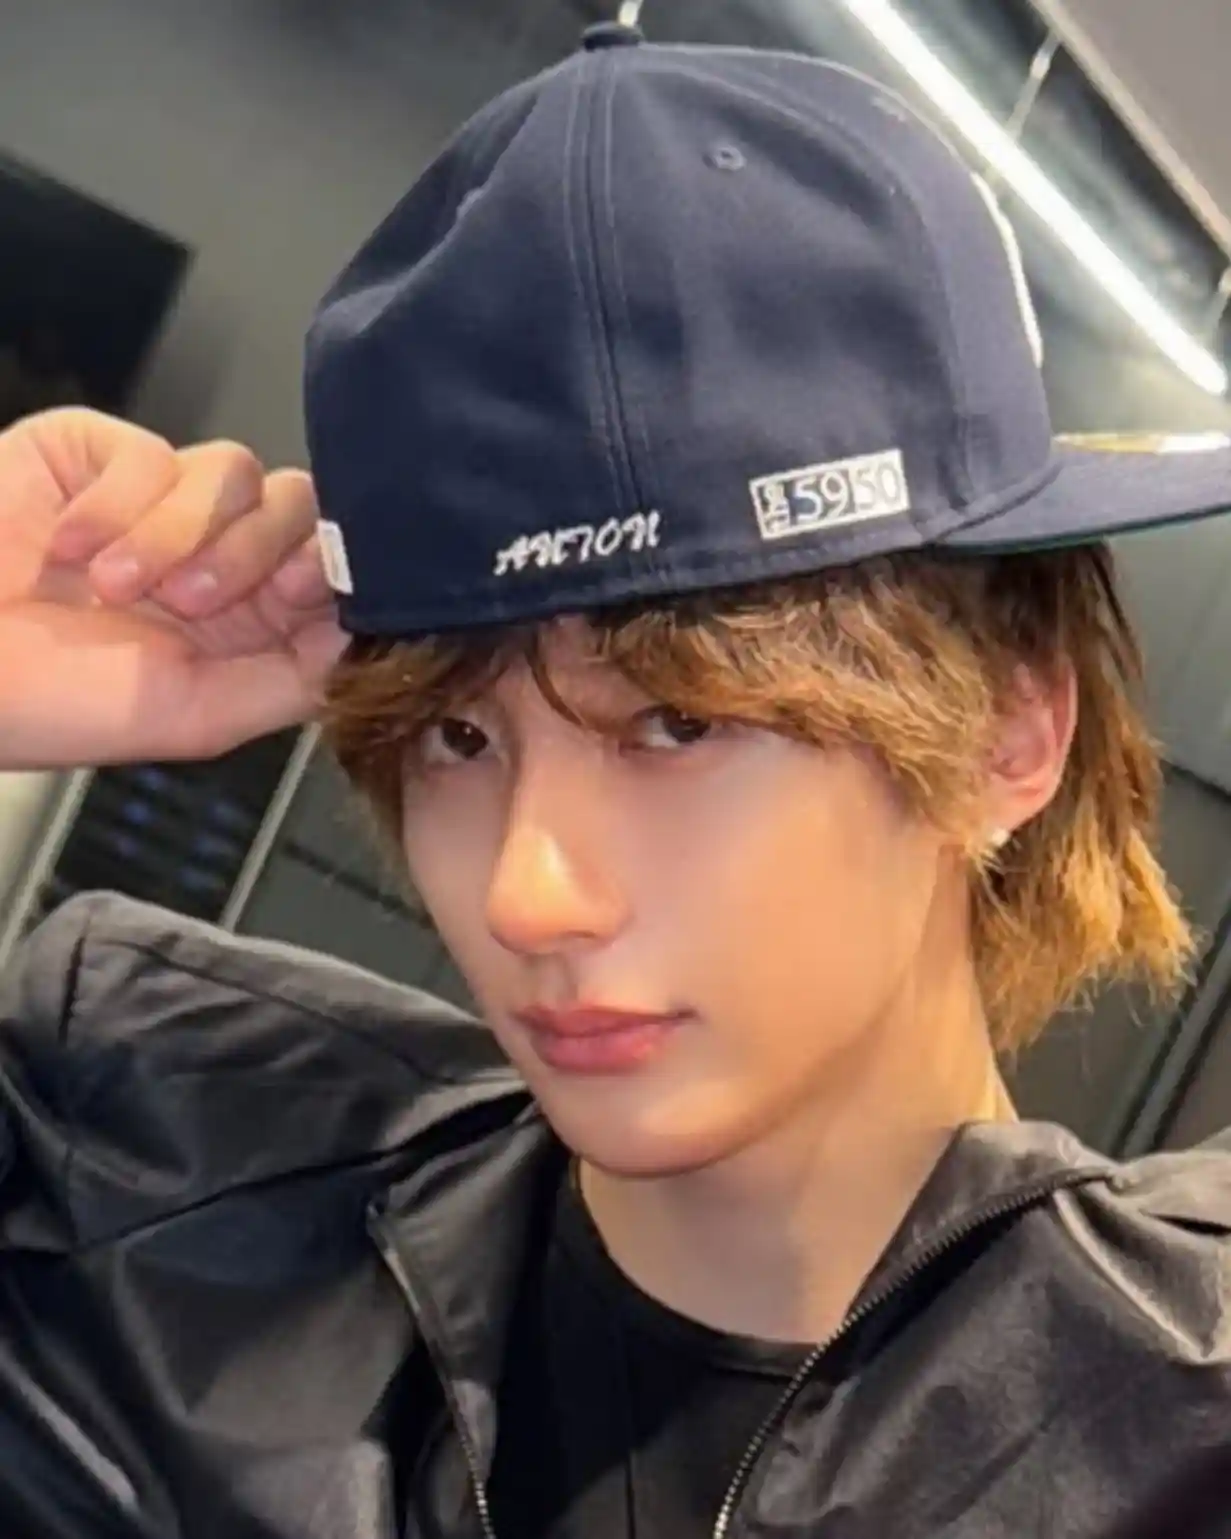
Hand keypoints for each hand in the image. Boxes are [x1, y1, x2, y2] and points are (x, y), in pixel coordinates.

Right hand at [0, 408, 346, 769]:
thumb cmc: (55, 703)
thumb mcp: (197, 715)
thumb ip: (291, 677)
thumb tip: (365, 635)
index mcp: (243, 620)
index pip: (327, 568)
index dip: (331, 567)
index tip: (303, 588)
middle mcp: (210, 555)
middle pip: (297, 505)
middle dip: (258, 549)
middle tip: (193, 598)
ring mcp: (156, 502)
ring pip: (234, 471)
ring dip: (178, 534)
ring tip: (112, 586)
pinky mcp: (96, 455)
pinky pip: (151, 450)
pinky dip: (113, 505)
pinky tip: (65, 547)